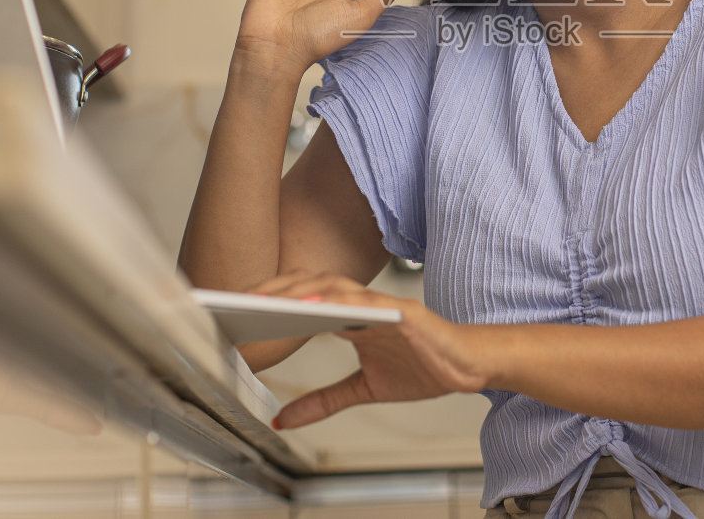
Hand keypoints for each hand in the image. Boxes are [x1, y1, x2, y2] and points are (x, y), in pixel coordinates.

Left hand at [247, 271, 493, 429]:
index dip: (270, 298)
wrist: (467, 367)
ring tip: (265, 301)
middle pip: (311, 283)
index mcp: (351, 316)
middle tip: (237, 302)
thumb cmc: (422, 368)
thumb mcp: (364, 389)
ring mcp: (382, 303)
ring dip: (298, 290)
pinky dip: (340, 299)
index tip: (236, 308)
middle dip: (274, 290)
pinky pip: (368, 301)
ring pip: (333, 285)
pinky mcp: (403, 311)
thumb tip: (283, 419)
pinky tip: (315, 304)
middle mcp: (363, 303)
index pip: (304, 296)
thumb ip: (324, 400)